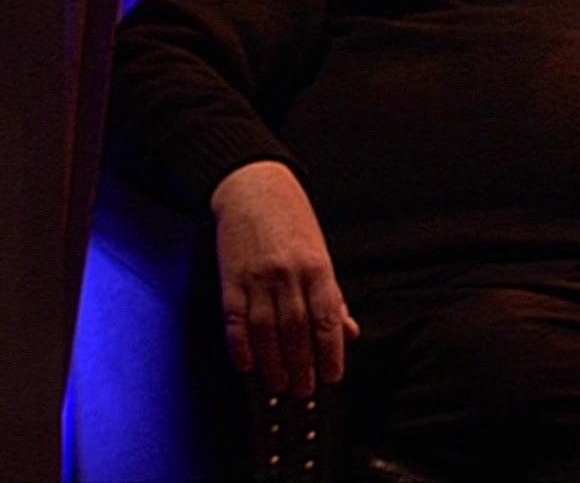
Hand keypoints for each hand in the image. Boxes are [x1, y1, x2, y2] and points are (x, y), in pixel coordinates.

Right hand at [210, 161, 359, 396]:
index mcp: (318, 268)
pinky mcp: (230, 279)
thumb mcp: (321, 255)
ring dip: (272, 362)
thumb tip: (350, 333)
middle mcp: (289, 275)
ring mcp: (257, 278)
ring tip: (278, 385)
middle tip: (304, 391)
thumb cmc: (293, 223)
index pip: (327, 318)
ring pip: (266, 329)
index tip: (332, 377)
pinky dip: (240, 345)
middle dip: (302, 364)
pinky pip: (235, 319)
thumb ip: (333, 296)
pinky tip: (247, 365)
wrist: (254, 189)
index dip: (330, 352)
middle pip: (296, 329)